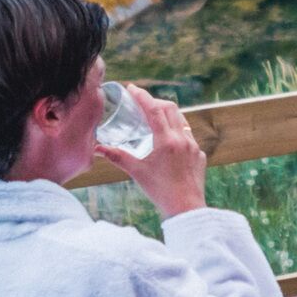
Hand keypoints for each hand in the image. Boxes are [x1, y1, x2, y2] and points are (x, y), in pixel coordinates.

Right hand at [123, 92, 207, 214]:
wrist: (186, 209)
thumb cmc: (160, 191)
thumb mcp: (137, 172)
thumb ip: (117, 157)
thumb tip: (97, 148)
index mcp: (166, 140)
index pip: (154, 109)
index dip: (142, 96)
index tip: (132, 88)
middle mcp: (183, 139)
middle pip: (170, 108)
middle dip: (155, 101)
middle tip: (142, 102)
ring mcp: (194, 146)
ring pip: (182, 121)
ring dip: (168, 114)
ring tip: (155, 118)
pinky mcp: (200, 156)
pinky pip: (189, 137)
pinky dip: (177, 132)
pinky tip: (169, 141)